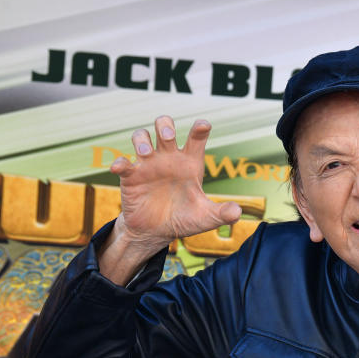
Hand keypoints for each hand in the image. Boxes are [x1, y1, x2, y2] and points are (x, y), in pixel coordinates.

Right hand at [99, 116, 241, 282]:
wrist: (157, 232)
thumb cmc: (183, 218)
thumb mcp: (205, 218)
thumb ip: (222, 213)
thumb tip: (238, 213)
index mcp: (189, 164)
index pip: (196, 139)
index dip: (199, 128)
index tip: (203, 125)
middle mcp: (168, 159)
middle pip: (164, 128)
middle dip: (165, 127)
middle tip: (168, 138)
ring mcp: (148, 165)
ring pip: (141, 137)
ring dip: (142, 140)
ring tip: (145, 154)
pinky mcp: (130, 177)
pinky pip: (123, 163)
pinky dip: (120, 163)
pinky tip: (120, 168)